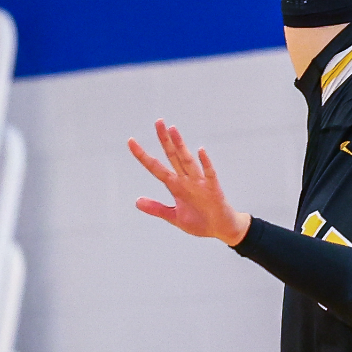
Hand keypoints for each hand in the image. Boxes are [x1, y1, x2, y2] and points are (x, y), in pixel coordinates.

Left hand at [130, 119, 251, 245]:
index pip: (156, 167)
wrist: (220, 229)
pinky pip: (209, 173)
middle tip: (158, 122)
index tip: (131, 141)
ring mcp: (199, 183)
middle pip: (173, 157)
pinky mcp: (213, 188)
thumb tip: (137, 202)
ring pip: (187, 161)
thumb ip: (157, 208)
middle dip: (165, 140)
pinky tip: (200, 151)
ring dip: (180, 146)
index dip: (143, 156)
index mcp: (175, 186)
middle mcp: (186, 180)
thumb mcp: (174, 217)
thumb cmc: (199, 221)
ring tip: (173, 130)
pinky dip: (205, 163)